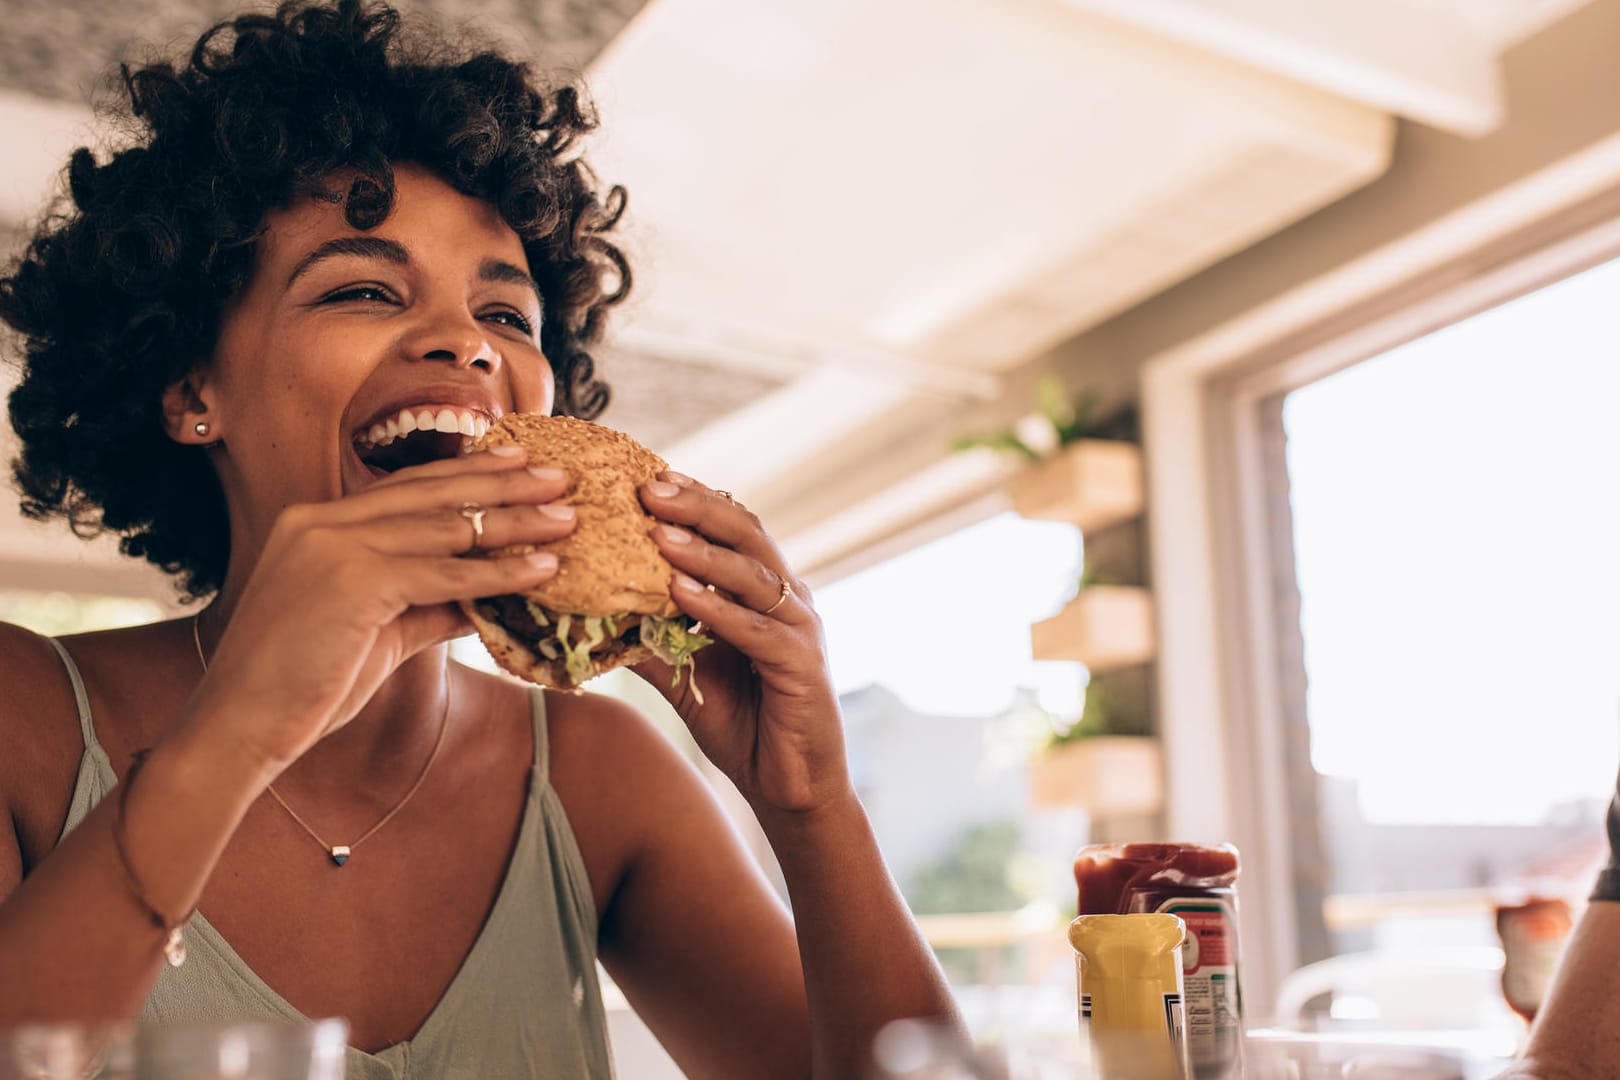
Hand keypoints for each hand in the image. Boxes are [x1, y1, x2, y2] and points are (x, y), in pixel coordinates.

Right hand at [193, 449, 577, 770]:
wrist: (241, 726)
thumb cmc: (303, 686)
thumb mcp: (377, 632)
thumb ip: (428, 604)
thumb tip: (488, 598)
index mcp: (316, 522)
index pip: (407, 487)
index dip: (467, 474)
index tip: (518, 464)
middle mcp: (322, 521)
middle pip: (432, 493)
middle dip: (503, 482)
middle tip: (559, 476)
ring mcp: (333, 546)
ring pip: (446, 527)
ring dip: (515, 523)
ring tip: (567, 520)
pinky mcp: (352, 581)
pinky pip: (444, 573)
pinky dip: (498, 572)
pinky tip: (541, 569)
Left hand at [634, 473, 850, 814]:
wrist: (790, 788)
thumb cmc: (743, 725)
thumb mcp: (686, 675)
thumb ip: (652, 639)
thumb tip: (593, 613)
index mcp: (765, 591)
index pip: (732, 528)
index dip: (693, 500)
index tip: (645, 477)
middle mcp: (788, 599)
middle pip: (746, 533)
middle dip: (696, 506)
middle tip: (648, 485)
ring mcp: (800, 629)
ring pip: (752, 574)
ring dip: (703, 550)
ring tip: (658, 529)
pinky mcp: (801, 665)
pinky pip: (755, 628)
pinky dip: (716, 607)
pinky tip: (679, 592)